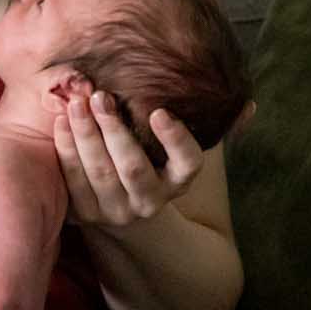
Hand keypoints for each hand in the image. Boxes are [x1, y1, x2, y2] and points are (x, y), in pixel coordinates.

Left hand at [53, 93, 251, 229]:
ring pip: (100, 173)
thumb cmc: (156, 168)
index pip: (187, 164)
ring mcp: (115, 210)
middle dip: (115, 130)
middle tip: (100, 95)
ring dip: (86, 135)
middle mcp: (149, 202)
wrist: (123, 214)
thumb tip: (249, 107)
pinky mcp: (84, 213)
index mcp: (178, 184)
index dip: (175, 140)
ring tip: (78, 101)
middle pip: (133, 168)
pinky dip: (66, 149)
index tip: (161, 112)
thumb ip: (216, 130)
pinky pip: (73, 180)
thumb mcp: (182, 154)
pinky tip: (61, 120)